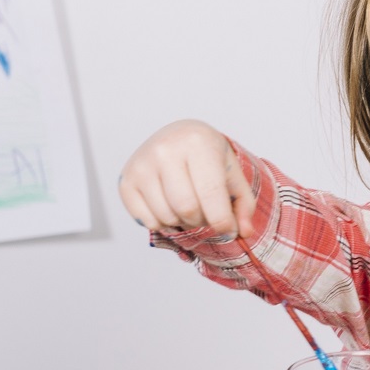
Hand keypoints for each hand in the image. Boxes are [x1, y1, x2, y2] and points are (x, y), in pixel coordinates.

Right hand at [118, 120, 254, 238]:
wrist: (177, 137)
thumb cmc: (207, 156)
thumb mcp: (232, 172)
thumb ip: (243, 204)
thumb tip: (243, 233)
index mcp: (197, 143)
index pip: (211, 194)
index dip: (222, 221)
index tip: (229, 231)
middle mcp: (165, 150)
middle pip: (187, 209)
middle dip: (201, 222)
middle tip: (206, 216)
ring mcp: (141, 165)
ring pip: (166, 217)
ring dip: (182, 224)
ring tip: (189, 209)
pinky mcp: (126, 180)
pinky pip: (147, 221)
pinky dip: (163, 225)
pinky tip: (170, 208)